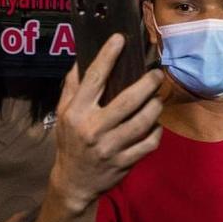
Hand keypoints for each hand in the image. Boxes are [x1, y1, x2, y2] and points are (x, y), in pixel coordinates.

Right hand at [48, 34, 164, 213]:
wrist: (74, 182)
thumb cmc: (70, 141)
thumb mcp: (63, 114)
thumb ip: (72, 87)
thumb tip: (80, 59)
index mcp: (76, 113)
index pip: (94, 79)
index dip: (108, 56)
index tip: (120, 39)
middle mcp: (93, 129)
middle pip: (127, 100)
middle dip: (147, 83)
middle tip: (157, 73)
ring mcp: (110, 148)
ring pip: (143, 122)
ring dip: (155, 106)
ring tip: (158, 97)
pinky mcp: (124, 163)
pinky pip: (149, 143)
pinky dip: (156, 131)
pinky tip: (155, 124)